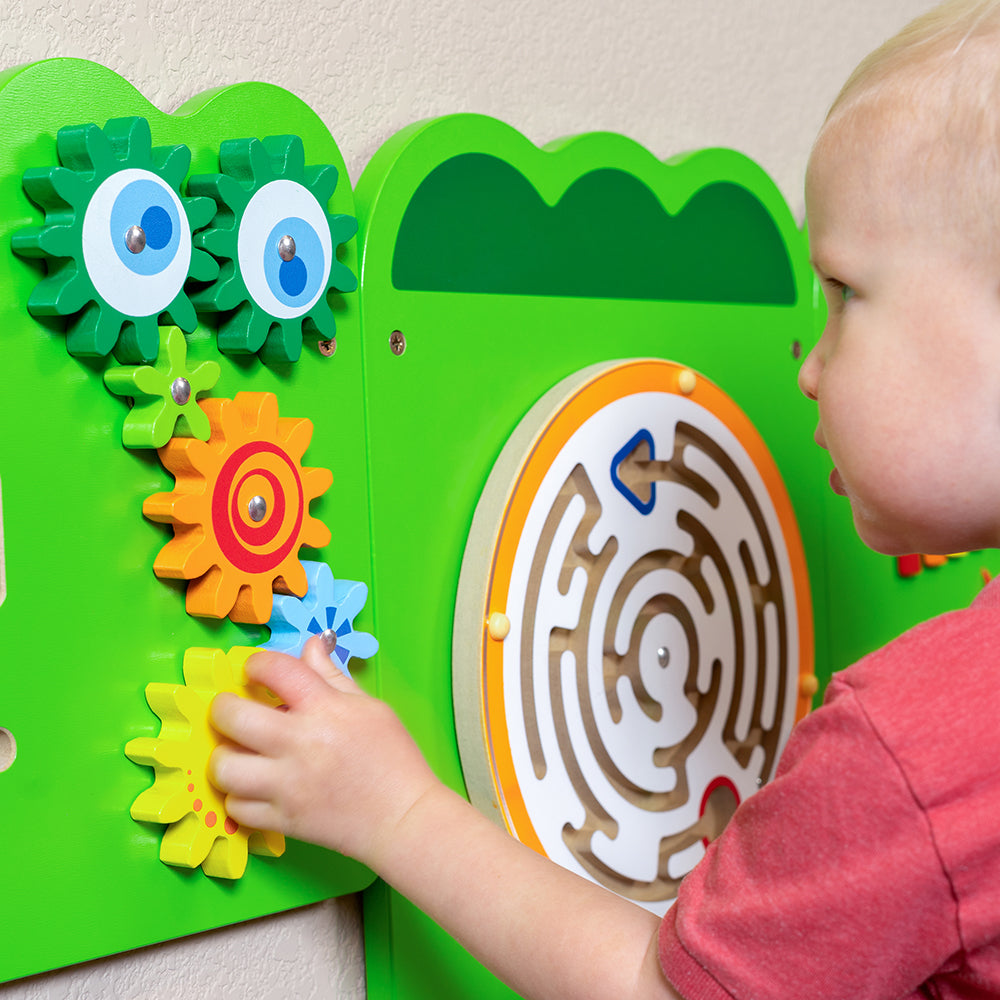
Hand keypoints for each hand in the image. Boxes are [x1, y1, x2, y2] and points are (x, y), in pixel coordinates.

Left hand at [209, 633, 439, 871]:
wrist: (403, 817)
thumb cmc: (392, 757)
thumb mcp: (369, 706)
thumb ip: (331, 675)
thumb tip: (311, 644)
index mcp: (325, 709)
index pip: (275, 669)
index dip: (256, 663)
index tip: (255, 669)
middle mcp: (299, 744)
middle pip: (233, 716)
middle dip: (223, 706)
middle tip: (232, 709)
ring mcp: (287, 785)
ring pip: (224, 767)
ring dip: (224, 755)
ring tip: (238, 751)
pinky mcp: (282, 820)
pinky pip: (236, 806)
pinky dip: (238, 795)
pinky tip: (253, 785)